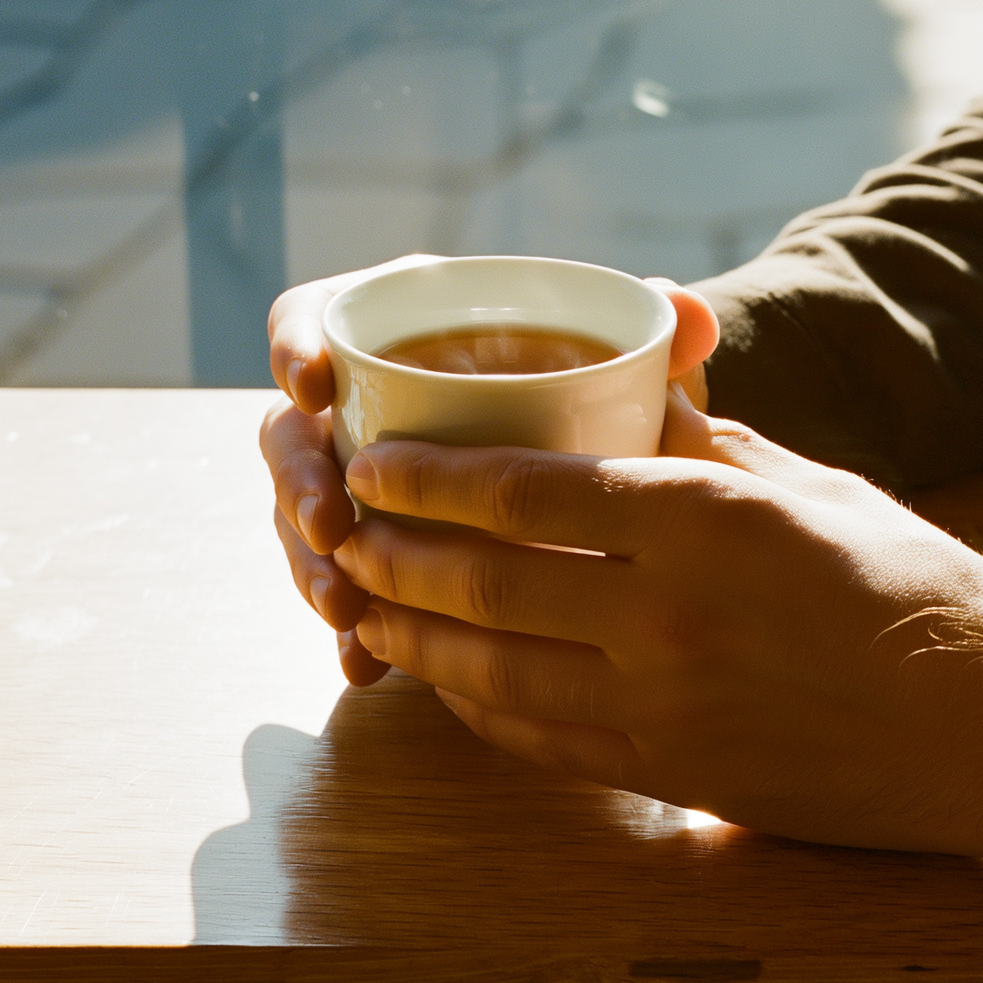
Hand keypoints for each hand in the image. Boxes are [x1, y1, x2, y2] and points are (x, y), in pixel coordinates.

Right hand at [259, 257, 719, 686]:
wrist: (607, 465)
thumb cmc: (599, 391)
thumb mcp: (626, 364)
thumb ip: (656, 336)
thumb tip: (691, 317)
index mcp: (402, 333)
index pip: (315, 321)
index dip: (298, 347)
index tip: (316, 386)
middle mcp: (362, 405)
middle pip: (291, 434)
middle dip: (301, 484)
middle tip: (333, 526)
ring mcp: (355, 482)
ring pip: (304, 518)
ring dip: (313, 565)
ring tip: (346, 610)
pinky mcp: (371, 551)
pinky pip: (341, 585)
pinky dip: (349, 627)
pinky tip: (364, 665)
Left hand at [321, 393, 982, 871]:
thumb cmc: (912, 582)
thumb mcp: (810, 485)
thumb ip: (706, 446)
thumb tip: (635, 402)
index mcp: (705, 521)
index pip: (528, 493)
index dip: (432, 480)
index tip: (377, 465)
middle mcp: (671, 615)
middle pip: (489, 585)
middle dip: (397, 558)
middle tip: (342, 535)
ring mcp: (669, 707)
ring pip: (498, 673)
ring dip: (418, 640)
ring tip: (368, 610)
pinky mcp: (679, 776)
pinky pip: (547, 741)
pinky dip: (484, 711)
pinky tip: (451, 685)